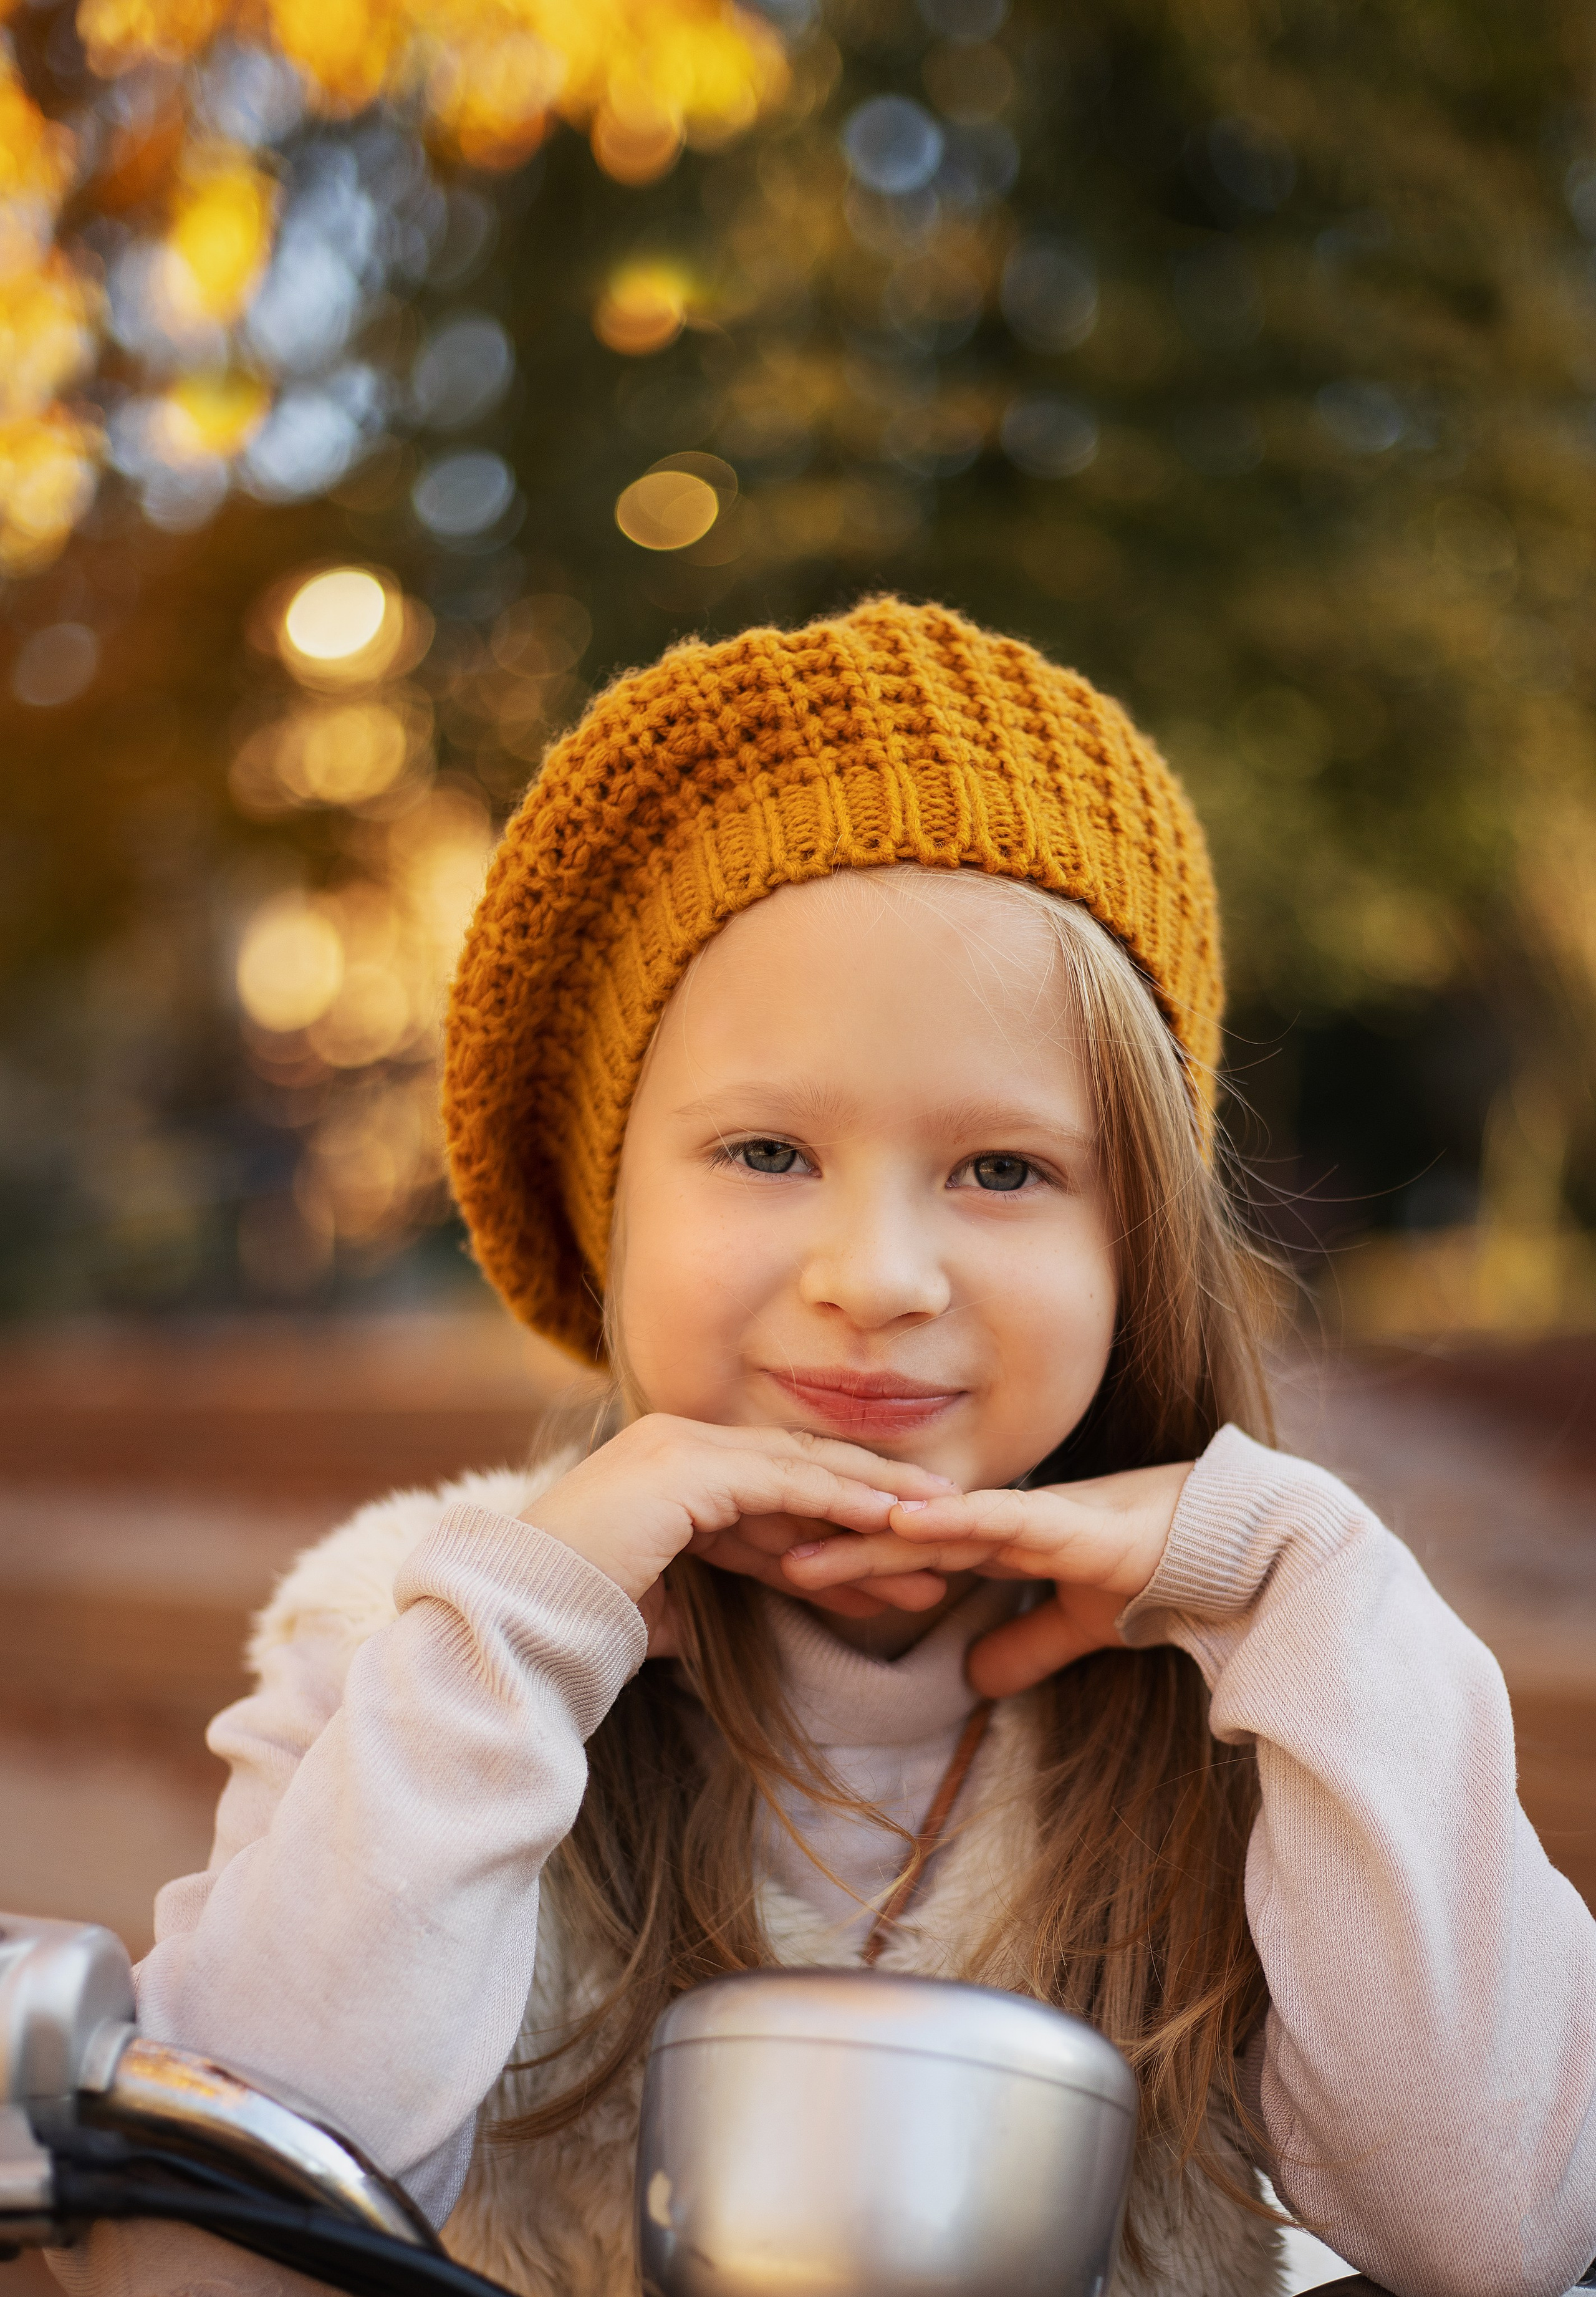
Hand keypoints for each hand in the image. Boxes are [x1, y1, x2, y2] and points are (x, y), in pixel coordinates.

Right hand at [522, 1417, 956, 1643]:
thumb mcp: (665, 1606)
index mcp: (666, 1471)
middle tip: (948, 1533)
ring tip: (946, 1533)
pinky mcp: (686, 1470)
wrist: (515, 1633)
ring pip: (803, 1471)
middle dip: (876, 1507)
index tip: (898, 1555)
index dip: (841, 1524)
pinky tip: (898, 1521)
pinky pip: (785, 1483)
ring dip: (879, 1503)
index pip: (774, 1494)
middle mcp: (673, 1444)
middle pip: (799, 1474)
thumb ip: (700, 1592)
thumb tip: (720, 1620)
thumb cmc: (577, 1630)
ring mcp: (678, 1449)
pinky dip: (845, 1499)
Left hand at [778, 1460, 1193, 1696]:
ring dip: (860, 1536)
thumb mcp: (1077, 1626)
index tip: (771, 1566)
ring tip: (794, 1546)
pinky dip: (945, 1521)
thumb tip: (976, 1676)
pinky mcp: (1061, 1520)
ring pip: (926, 1523)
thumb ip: (1026, 1646)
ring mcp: (1026, 1514)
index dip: (839, 1557)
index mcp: (995, 1537)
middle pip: (891, 1532)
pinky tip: (896, 1525)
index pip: (900, 1549)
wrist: (1226, 1557)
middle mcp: (998, 1518)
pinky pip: (993, 1518)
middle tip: (749, 1553)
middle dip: (822, 1542)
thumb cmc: (1155, 1576)